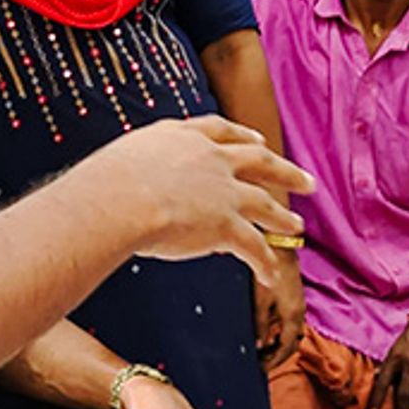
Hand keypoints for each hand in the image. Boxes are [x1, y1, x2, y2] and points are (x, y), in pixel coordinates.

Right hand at [74, 118, 310, 284]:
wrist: (117, 199)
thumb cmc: (102, 184)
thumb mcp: (121, 160)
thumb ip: (135, 168)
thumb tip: (124, 186)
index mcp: (183, 137)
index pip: (220, 130)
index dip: (242, 136)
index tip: (257, 138)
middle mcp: (210, 159)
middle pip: (258, 160)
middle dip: (284, 171)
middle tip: (306, 180)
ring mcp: (222, 191)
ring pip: (264, 204)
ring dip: (281, 218)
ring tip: (296, 227)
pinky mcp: (226, 225)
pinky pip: (253, 247)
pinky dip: (264, 264)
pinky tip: (272, 277)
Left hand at [252, 249, 304, 368]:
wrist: (280, 246)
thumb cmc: (268, 271)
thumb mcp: (260, 302)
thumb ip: (260, 326)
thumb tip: (258, 347)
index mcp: (293, 316)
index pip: (286, 348)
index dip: (274, 362)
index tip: (260, 371)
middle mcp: (299, 312)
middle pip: (292, 343)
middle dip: (277, 356)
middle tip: (260, 364)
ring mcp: (298, 304)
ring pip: (292, 333)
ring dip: (279, 344)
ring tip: (261, 352)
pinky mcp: (294, 297)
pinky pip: (289, 322)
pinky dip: (280, 332)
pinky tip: (266, 332)